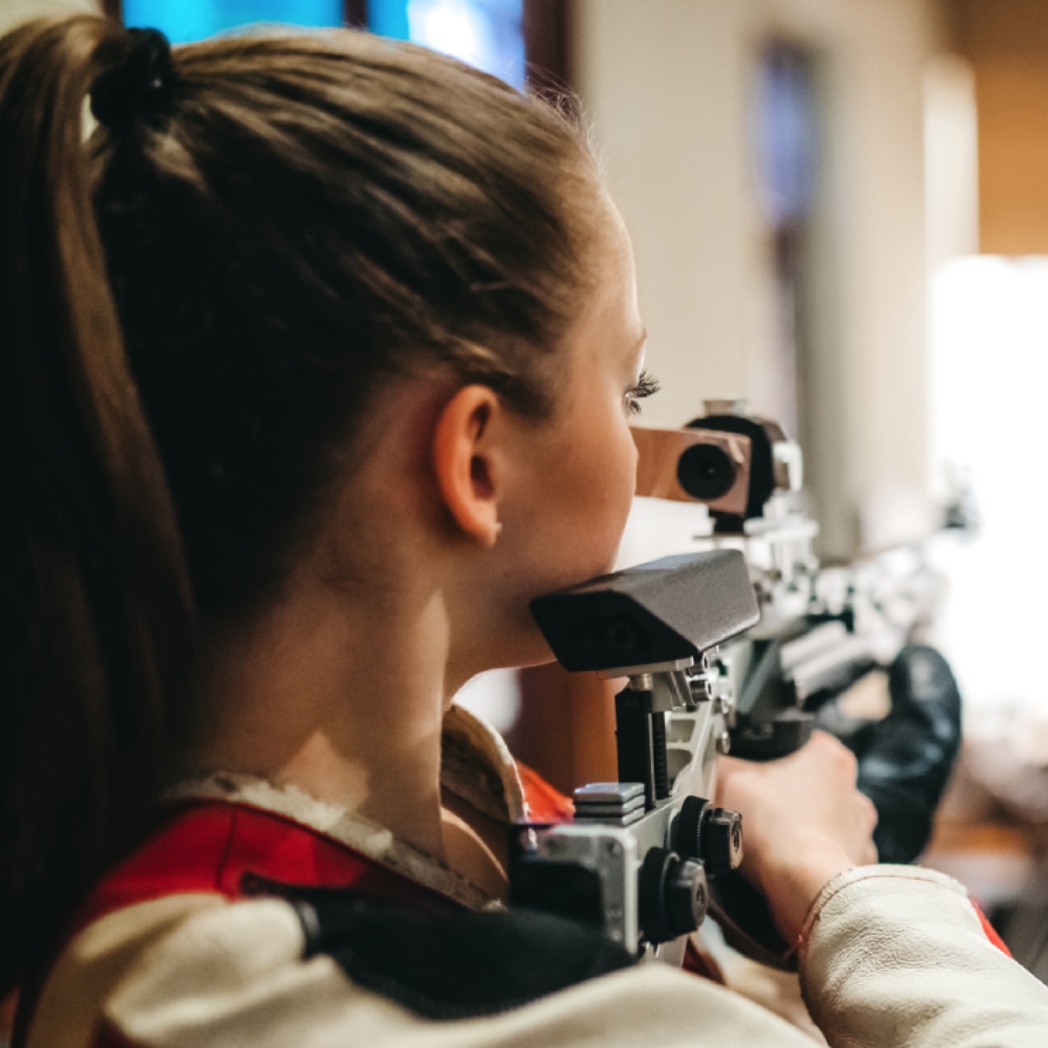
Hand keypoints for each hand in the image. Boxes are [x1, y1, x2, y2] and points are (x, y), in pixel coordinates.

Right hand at [716, 731, 878, 943]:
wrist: (803, 892)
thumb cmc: (778, 834)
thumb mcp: (728, 780)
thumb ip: (719, 763)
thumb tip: (709, 761)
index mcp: (829, 757)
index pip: (800, 742)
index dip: (772, 757)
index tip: (755, 771)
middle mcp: (852, 791)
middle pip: (809, 784)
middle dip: (783, 795)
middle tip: (756, 806)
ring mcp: (858, 831)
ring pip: (820, 822)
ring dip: (798, 828)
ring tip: (768, 839)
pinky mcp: (855, 866)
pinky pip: (827, 857)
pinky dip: (808, 859)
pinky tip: (784, 863)